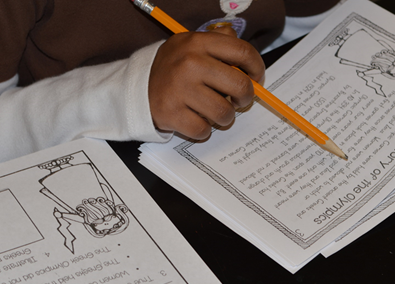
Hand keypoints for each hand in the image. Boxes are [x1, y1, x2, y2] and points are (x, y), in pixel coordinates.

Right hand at [148, 27, 264, 139]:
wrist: (137, 88)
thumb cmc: (173, 68)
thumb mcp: (191, 45)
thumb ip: (219, 44)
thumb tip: (247, 61)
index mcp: (198, 43)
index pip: (242, 52)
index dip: (256, 67)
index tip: (257, 78)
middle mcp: (190, 64)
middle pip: (239, 86)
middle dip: (245, 98)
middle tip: (239, 101)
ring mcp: (180, 90)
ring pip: (224, 112)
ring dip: (225, 117)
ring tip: (215, 112)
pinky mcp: (172, 114)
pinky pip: (204, 130)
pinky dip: (204, 129)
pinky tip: (196, 120)